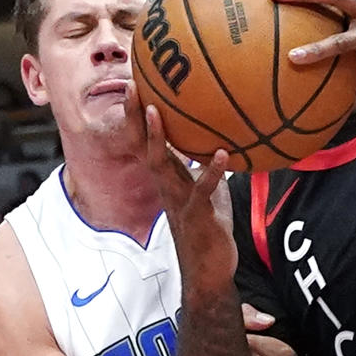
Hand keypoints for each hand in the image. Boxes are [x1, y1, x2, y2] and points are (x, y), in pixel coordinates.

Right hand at [145, 106, 232, 297]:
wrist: (209, 271)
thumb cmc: (209, 229)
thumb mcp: (210, 192)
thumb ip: (209, 167)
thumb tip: (223, 139)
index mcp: (169, 180)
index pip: (148, 143)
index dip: (138, 117)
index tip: (136, 84)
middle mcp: (167, 187)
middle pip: (145, 147)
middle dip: (135, 118)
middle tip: (131, 87)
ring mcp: (179, 201)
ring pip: (162, 166)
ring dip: (157, 139)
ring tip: (155, 111)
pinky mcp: (199, 215)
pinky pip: (203, 190)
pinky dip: (212, 171)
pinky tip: (223, 153)